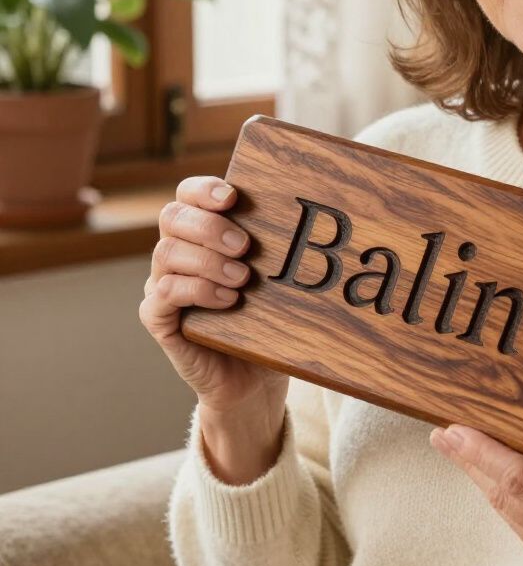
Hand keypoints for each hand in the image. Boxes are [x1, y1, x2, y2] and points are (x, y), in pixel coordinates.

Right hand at [139, 175, 288, 420]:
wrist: (253, 377)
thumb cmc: (268, 317)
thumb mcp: (276, 275)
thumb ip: (279, 245)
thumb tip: (320, 213)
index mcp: (201, 232)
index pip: (187, 194)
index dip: (204, 188)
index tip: (233, 196)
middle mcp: (177, 252)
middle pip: (172, 216)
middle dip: (210, 226)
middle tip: (245, 245)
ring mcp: (163, 283)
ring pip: (166, 252)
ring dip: (208, 261)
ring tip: (243, 278)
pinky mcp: (159, 317)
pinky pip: (163, 292)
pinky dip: (198, 291)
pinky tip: (229, 300)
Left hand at [429, 425, 522, 565]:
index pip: (522, 477)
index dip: (483, 452)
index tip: (456, 428)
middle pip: (504, 491)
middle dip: (468, 458)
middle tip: (443, 429)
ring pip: (503, 504)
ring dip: (477, 472)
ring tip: (454, 441)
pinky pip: (514, 517)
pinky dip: (497, 489)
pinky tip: (484, 468)